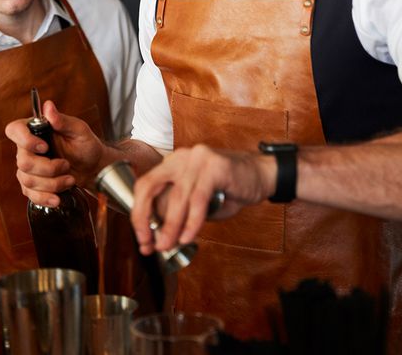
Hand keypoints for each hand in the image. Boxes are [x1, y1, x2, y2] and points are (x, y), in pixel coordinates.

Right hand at [5, 100, 109, 206]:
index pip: (14, 130)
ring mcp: (29, 167)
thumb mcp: (79, 130)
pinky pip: (30, 194)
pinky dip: (45, 197)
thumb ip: (63, 120)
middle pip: (23, 162)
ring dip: (52, 183)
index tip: (44, 147)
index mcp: (36, 130)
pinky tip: (57, 198)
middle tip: (67, 166)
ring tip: (70, 180)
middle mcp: (28, 148)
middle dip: (48, 168)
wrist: (92, 167)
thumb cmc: (86, 145)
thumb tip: (48, 106)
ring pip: (27, 180)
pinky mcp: (32, 184)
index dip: (24, 140)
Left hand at [131, 144, 276, 254]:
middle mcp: (181, 157)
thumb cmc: (230, 188)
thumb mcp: (198, 199)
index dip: (138, 214)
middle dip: (143, 218)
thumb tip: (158, 237)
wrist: (262, 174)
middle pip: (150, 186)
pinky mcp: (215, 166)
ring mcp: (198, 159)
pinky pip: (198, 199)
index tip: (143, 240)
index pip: (145, 186)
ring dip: (170, 226)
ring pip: (176, 197)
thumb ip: (179, 211)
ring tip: (167, 245)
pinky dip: (192, 221)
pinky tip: (188, 236)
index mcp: (173, 163)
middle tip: (148, 243)